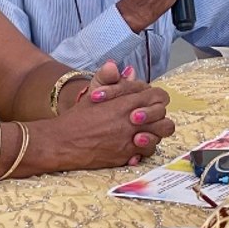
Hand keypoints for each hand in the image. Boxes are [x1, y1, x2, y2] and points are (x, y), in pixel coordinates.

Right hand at [48, 82, 174, 169]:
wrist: (62, 141)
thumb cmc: (78, 117)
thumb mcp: (95, 93)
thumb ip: (114, 80)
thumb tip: (129, 70)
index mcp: (126, 103)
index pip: (159, 98)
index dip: (157, 100)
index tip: (149, 103)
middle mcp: (131, 123)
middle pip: (165, 123)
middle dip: (160, 121)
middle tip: (148, 121)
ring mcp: (129, 142)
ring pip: (157, 141)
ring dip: (152, 137)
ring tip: (140, 134)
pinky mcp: (124, 158)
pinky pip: (143, 155)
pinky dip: (140, 152)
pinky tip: (130, 147)